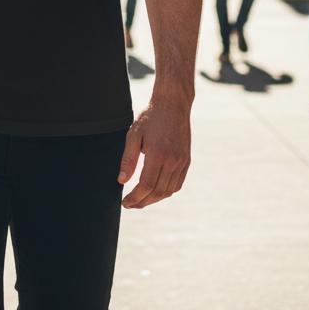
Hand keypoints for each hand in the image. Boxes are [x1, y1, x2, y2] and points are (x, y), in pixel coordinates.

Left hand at [118, 93, 190, 208]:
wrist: (173, 104)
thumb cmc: (150, 117)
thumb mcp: (134, 135)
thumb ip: (128, 159)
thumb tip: (122, 181)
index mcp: (158, 154)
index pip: (146, 186)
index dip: (135, 198)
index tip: (125, 203)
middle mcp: (172, 161)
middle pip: (157, 192)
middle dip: (142, 202)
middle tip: (130, 204)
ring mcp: (182, 162)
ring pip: (168, 191)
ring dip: (154, 199)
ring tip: (141, 199)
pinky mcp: (186, 161)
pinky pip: (177, 184)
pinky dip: (166, 192)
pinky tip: (156, 191)